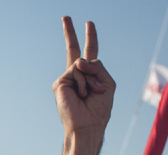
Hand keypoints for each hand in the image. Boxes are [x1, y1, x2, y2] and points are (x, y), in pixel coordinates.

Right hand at [53, 17, 115, 135]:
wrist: (88, 125)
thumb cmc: (99, 108)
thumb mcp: (108, 83)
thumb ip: (98, 66)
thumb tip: (80, 60)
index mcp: (90, 75)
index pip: (90, 53)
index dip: (91, 38)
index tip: (89, 24)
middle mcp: (76, 75)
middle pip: (73, 49)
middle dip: (70, 32)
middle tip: (66, 17)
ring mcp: (66, 78)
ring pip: (82, 64)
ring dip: (91, 79)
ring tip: (90, 95)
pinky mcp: (60, 83)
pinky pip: (76, 72)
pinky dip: (83, 83)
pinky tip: (81, 95)